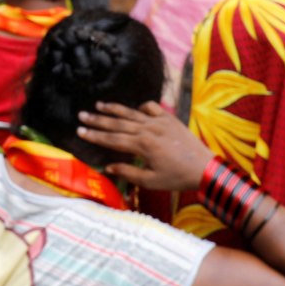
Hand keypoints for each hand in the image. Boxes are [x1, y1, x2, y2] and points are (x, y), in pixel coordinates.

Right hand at [76, 102, 211, 191]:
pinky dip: (141, 107)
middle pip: (117, 123)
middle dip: (98, 120)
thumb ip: (128, 172)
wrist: (205, 167)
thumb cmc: (177, 178)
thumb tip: (108, 166)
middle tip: (82, 115)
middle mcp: (148, 129)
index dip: (95, 135)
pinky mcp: (169, 118)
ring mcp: (159, 121)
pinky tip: (134, 109)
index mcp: (142, 145)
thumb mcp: (151, 181)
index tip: (80, 131)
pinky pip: (151, 107)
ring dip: (114, 108)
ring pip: (132, 112)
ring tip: (98, 104)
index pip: (112, 139)